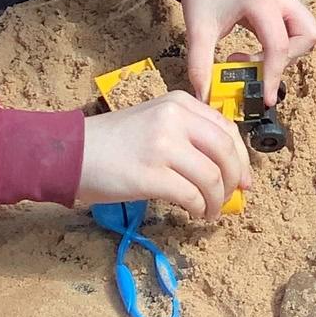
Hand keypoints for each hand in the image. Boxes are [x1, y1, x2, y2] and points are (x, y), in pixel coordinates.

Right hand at [78, 93, 249, 222]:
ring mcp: (162, 145)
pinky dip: (199, 208)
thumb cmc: (113, 142)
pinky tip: (194, 213)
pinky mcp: (150, 174)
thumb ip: (189, 134)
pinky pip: (191, 195)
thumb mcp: (155, 121)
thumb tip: (226, 167)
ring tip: (209, 211)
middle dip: (235, 180)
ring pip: (212, 177)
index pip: (227, 129)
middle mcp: (175, 118)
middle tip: (230, 198)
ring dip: (216, 200)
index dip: (241, 158)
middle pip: (226, 152)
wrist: (71, 153)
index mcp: (179, 103)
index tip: (244, 179)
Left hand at [173, 0, 315, 105]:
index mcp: (262, 2)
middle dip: (288, 61)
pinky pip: (299, 29)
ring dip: (290, 53)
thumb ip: (201, 65)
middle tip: (258, 70)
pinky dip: (285, 45)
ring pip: (308, 32)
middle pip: (307, 37)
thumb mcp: (198, 29)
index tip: (265, 99)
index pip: (280, 46)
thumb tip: (206, 98)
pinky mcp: (286, 2)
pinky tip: (257, 51)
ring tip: (256, 60)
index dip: (274, 76)